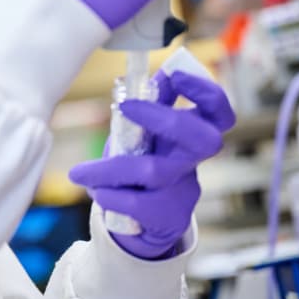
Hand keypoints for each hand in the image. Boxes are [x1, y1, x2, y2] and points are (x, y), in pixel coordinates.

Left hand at [68, 69, 235, 258]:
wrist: (143, 225)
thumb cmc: (140, 169)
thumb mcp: (144, 135)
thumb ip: (146, 110)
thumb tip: (138, 80)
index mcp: (189, 137)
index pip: (219, 112)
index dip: (206, 92)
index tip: (174, 73)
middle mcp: (192, 162)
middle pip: (203, 139)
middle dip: (164, 117)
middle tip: (124, 107)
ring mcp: (184, 191)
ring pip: (153, 171)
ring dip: (109, 168)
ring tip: (80, 173)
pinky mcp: (169, 216)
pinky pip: (138, 202)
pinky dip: (110, 194)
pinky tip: (96, 191)